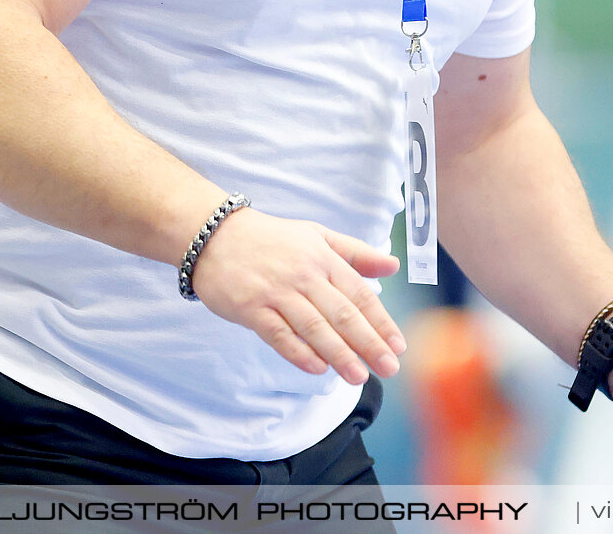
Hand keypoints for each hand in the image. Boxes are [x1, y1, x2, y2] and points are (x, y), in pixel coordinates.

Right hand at [188, 208, 406, 385]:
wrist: (214, 235)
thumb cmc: (271, 239)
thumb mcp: (317, 235)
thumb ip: (355, 252)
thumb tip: (393, 265)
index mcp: (324, 259)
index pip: (360, 294)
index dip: (381, 321)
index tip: (398, 345)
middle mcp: (305, 275)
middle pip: (343, 314)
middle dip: (369, 343)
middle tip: (389, 367)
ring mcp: (277, 292)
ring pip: (314, 327)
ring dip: (339, 354)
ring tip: (359, 376)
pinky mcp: (251, 308)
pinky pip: (279, 334)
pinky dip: (299, 352)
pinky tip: (318, 368)